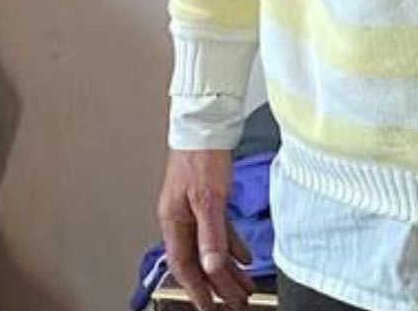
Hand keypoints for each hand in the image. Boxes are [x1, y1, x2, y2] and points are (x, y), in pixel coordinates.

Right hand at [157, 149, 257, 310]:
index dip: (197, 289)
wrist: (206, 125)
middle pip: (199, 261)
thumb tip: (212, 265)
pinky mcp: (207, 201)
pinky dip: (231, 246)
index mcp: (173, 221)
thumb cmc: (200, 155)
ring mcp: (193, 210)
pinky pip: (219, 232)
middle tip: (234, 302)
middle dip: (217, 285)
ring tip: (244, 287)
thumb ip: (211, 234)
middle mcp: (181, 219)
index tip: (209, 307)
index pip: (184, 266)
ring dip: (227, 269)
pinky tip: (244, 258)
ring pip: (210, 248)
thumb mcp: (208, 198)